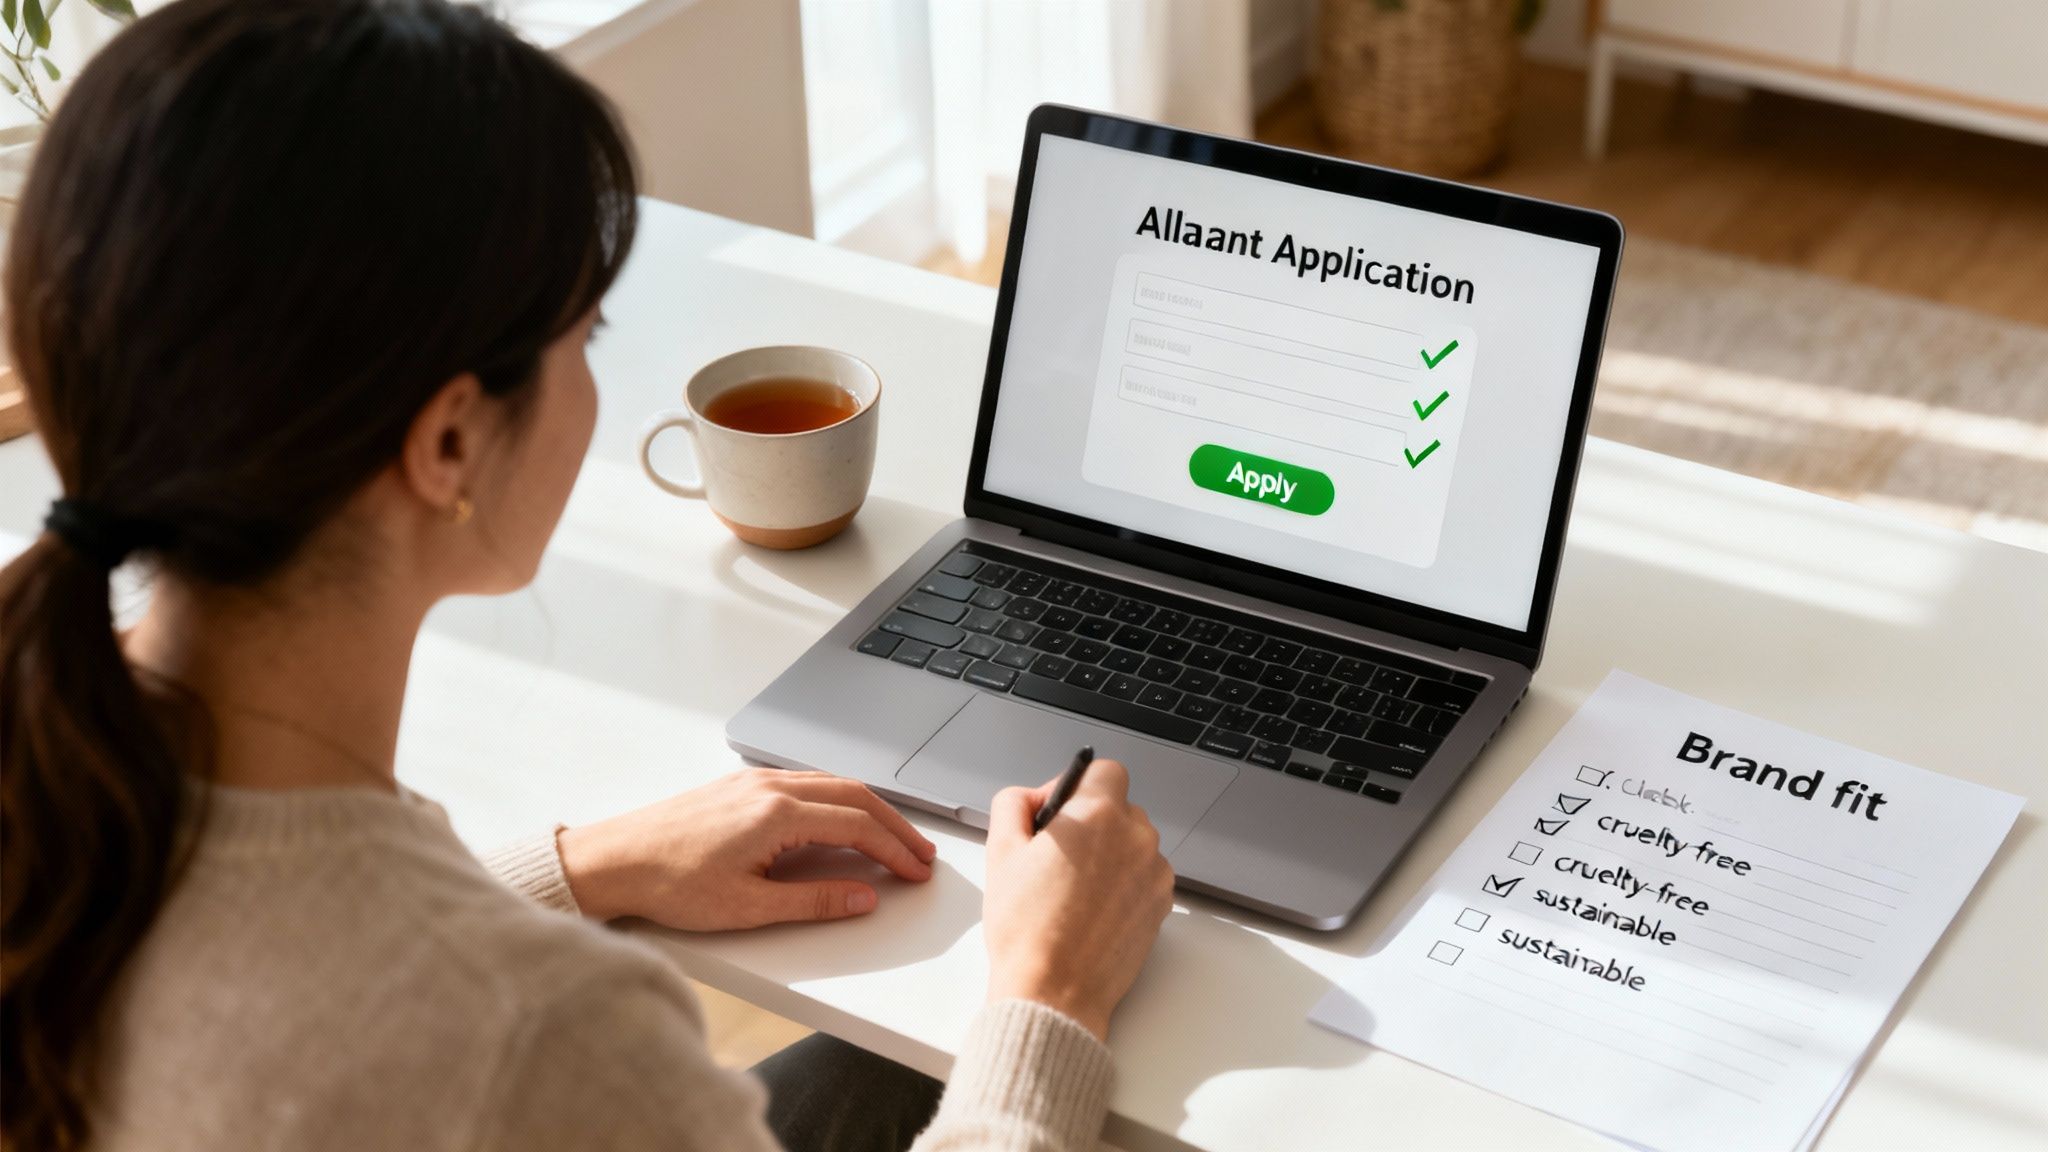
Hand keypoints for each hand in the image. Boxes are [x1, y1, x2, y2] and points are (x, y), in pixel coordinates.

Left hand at [556, 768, 936, 930]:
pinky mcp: (740, 783)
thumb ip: (815, 901)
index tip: (916, 873)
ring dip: (869, 809)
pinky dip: (839, 799)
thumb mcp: (748, 907)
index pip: (858, 826)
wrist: (613, 860)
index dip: (895, 851)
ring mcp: (754, 780)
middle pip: (855, 796)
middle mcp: (771, 786)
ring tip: (891, 837)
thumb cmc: (670, 884)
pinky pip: (806, 781)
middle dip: (895, 825)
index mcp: (777, 814)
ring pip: (832, 783)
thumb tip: (864, 896)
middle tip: (919, 854)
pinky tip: (841, 819)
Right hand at [981, 759, 1173, 1041]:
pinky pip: (1143, 877)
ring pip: (1132, 844)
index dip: (1077, 786)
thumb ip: (1014, 804)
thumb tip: (1033, 797)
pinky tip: (1091, 910)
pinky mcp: (1162, 905)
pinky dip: (1122, 885)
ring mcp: (1154, 873)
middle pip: (1120, 807)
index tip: (1059, 812)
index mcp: (1098, 815)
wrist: (1053, 992)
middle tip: (1055, 857)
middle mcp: (1136, 838)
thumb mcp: (1000, 852)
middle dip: (1091, 823)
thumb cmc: (1026, 929)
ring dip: (1108, 854)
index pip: (1106, 769)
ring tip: (1071, 890)